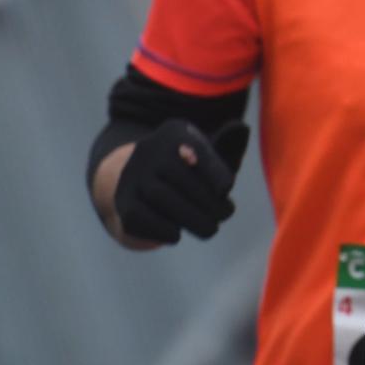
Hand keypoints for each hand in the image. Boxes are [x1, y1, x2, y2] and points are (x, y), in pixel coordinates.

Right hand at [113, 120, 250, 243]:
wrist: (138, 185)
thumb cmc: (187, 171)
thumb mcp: (206, 156)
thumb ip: (227, 146)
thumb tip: (241, 129)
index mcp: (174, 133)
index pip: (193, 146)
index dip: (211, 168)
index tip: (227, 187)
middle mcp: (149, 149)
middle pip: (178, 174)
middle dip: (207, 199)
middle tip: (224, 215)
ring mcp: (131, 175)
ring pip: (160, 195)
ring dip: (190, 217)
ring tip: (209, 229)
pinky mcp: (122, 202)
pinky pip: (138, 216)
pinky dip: (160, 228)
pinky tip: (176, 235)